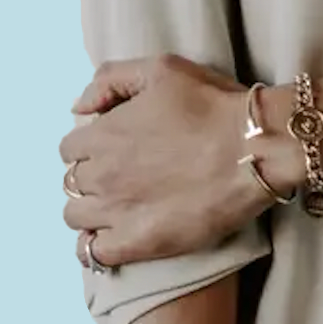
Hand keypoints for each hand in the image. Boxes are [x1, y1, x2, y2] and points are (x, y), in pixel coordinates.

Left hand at [58, 54, 275, 268]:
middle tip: (126, 172)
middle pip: (72, 181)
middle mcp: (101, 174)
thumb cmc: (211, 105)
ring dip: (92, 210)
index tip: (116, 144)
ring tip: (121, 203)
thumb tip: (78, 107)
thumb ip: (111, 80)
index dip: (93, 143)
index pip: (70, 146)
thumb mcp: (161, 69)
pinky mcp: (136, 244)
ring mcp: (116, 212)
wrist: (252, 148)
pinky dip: (96, 246)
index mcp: (104, 133)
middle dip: (93, 175)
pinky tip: (115, 235)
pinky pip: (92, 254)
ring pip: (76, 217)